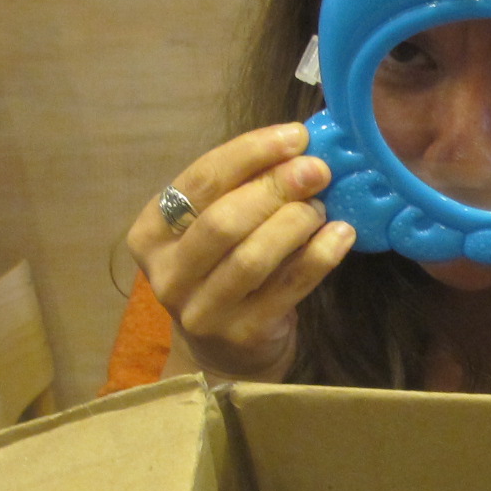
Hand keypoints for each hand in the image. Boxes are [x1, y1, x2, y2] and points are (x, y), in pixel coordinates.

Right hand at [126, 123, 354, 381]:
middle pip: (222, 221)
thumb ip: (240, 191)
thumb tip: (298, 148)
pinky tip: (341, 235)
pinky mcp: (242, 335)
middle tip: (317, 170)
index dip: (249, 154)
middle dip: (275, 188)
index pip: (198, 182)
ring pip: (251, 257)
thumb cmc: (220, 273)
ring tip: (322, 207)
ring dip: (295, 223)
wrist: (224, 354)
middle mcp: (167, 274)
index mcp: (150, 233)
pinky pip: (286, 288)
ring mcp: (202, 310)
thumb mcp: (213, 230)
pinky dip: (318, 257)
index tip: (294, 136)